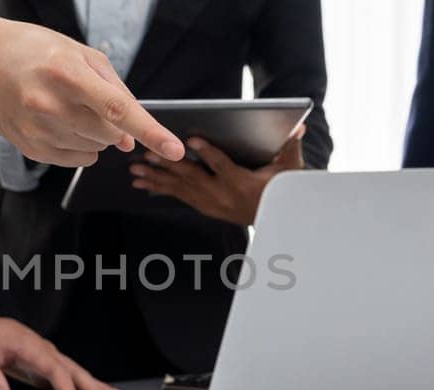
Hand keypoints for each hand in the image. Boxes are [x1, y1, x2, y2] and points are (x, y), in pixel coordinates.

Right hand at [0, 3, 182, 166]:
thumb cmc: (35, 51)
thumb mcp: (80, 54)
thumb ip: (113, 93)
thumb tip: (130, 138)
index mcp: (67, 73)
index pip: (119, 110)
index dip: (152, 132)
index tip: (175, 150)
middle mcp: (50, 105)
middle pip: (109, 133)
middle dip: (114, 124)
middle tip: (92, 101)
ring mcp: (37, 129)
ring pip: (94, 149)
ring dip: (96, 134)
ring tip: (70, 107)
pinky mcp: (29, 147)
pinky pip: (74, 159)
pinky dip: (80, 147)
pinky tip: (62, 124)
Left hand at [0, 318, 127, 389]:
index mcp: (29, 346)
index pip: (52, 368)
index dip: (65, 387)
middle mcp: (44, 350)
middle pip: (74, 370)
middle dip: (95, 387)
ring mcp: (48, 358)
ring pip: (77, 374)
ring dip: (98, 388)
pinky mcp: (47, 367)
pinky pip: (71, 378)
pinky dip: (87, 388)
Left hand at [129, 127, 305, 225]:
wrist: (276, 219)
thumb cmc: (282, 189)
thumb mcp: (289, 169)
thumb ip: (290, 146)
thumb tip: (298, 126)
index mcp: (242, 183)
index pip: (223, 165)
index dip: (207, 152)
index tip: (190, 140)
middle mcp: (223, 195)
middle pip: (192, 177)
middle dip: (168, 165)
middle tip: (147, 155)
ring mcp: (211, 203)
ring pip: (180, 188)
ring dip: (156, 178)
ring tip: (135, 171)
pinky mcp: (205, 207)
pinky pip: (179, 196)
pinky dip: (160, 188)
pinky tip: (143, 183)